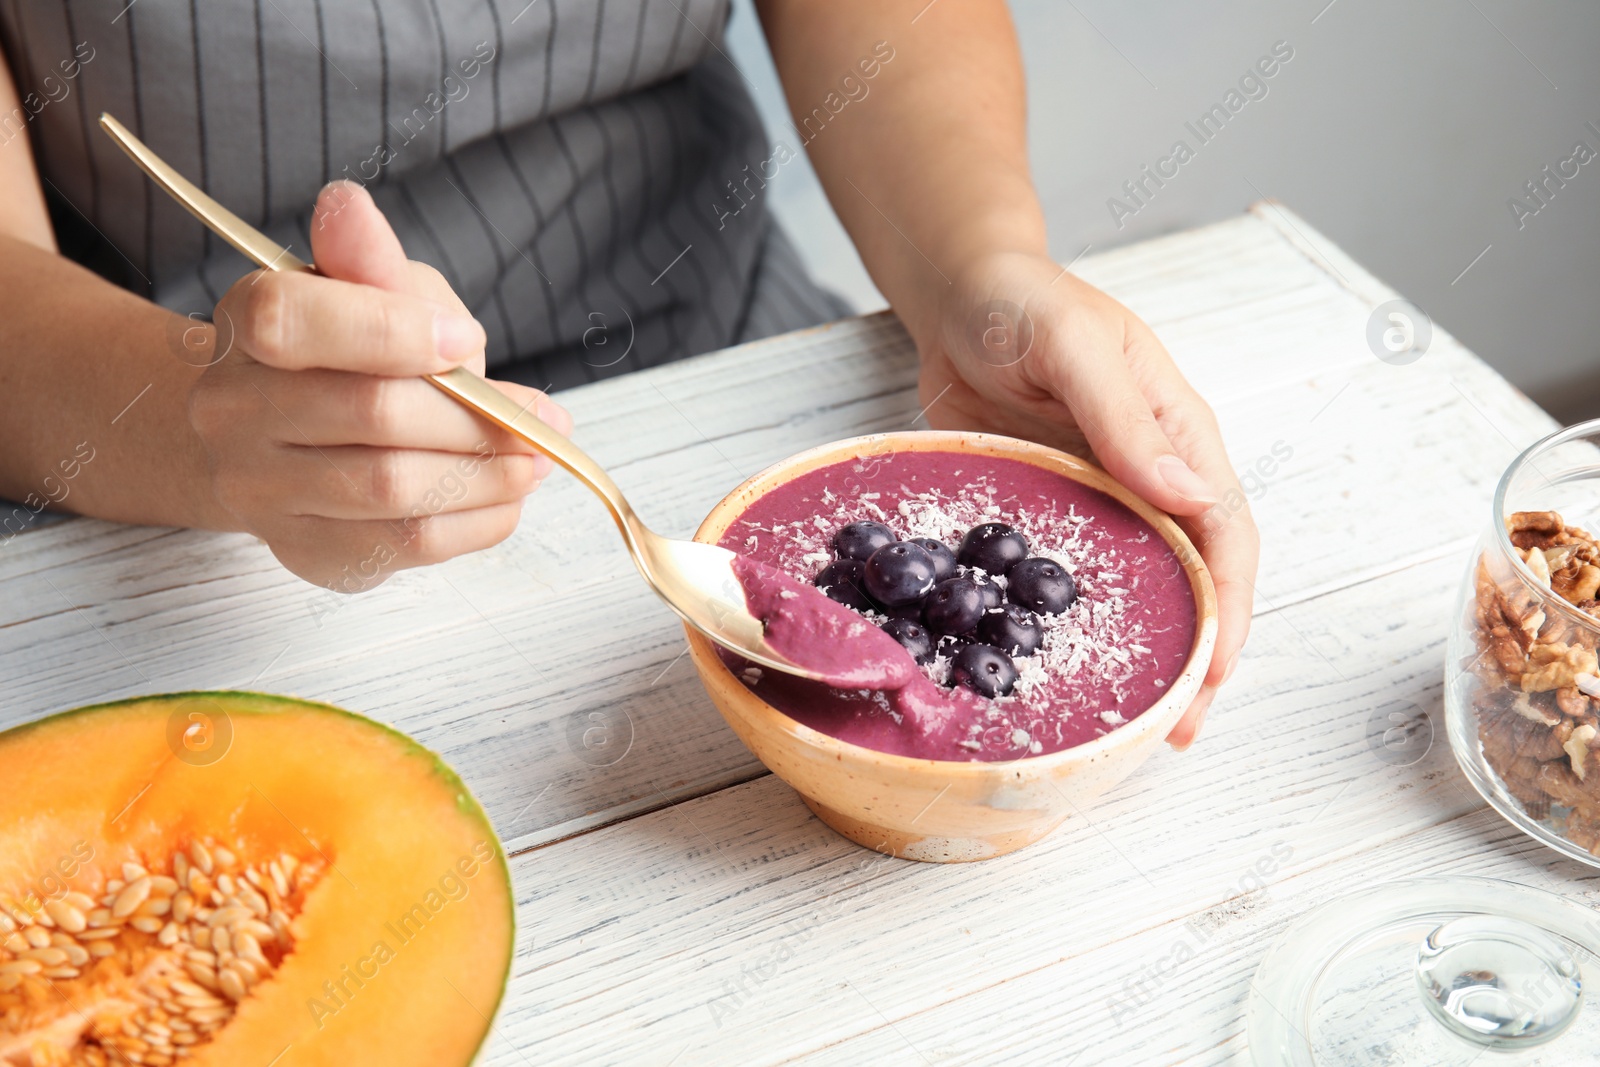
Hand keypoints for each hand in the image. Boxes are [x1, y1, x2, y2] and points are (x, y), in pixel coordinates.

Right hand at [189, 181, 570, 588]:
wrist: (276, 440)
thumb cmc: (342, 352)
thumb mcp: (364, 288)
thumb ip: (371, 261)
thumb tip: (347, 206)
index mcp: (247, 323)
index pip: (295, 320)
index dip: (394, 331)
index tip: (466, 340)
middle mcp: (232, 409)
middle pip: (370, 413)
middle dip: (475, 417)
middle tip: (542, 419)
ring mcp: (260, 489)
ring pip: (393, 488)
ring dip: (487, 475)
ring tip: (536, 459)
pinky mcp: (304, 550)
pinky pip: (405, 543)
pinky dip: (476, 522)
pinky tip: (507, 498)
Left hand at [911, 251, 1257, 747]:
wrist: (959, 297)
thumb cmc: (1023, 303)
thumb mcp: (1072, 345)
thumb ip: (1124, 417)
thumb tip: (1190, 495)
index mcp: (1179, 432)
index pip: (1226, 529)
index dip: (1231, 604)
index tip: (1215, 670)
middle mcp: (1150, 475)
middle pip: (1197, 576)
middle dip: (1200, 655)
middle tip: (1181, 731)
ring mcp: (1101, 498)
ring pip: (1143, 588)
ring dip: (1149, 653)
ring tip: (1143, 728)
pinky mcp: (1051, 513)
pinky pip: (1072, 580)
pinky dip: (1081, 628)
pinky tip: (1067, 670)